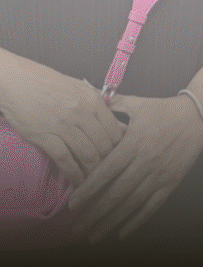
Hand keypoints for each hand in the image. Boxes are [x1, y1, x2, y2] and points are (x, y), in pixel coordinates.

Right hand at [0, 57, 123, 185]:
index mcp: (94, 101)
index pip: (115, 130)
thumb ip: (95, 105)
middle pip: (104, 145)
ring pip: (88, 155)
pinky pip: (66, 160)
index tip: (119, 160)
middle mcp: (83, 113)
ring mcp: (64, 126)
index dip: (119, 149)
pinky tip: (77, 182)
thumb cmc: (49, 84)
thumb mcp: (79, 89)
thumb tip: (110, 123)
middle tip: (109, 176)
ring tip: (95, 184)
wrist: (19, 82)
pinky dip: (74, 174)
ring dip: (93, 173)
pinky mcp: (46, 137)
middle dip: (108, 164)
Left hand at [68, 93, 202, 240]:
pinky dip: (137, 221)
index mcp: (135, 143)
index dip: (88, 189)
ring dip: (111, 221)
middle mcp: (146, 161)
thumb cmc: (165, 109)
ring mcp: (160, 173)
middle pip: (116, 193)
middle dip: (94, 213)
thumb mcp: (139, 104)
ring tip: (93, 235)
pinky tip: (122, 233)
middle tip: (76, 227)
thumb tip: (93, 97)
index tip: (72, 204)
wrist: (198, 115)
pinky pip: (153, 205)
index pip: (106, 171)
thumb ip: (114, 103)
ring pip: (132, 203)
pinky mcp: (172, 181)